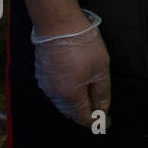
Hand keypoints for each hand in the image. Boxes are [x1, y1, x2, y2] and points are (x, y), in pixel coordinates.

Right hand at [31, 10, 110, 126]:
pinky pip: (54, 91)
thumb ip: (101, 92)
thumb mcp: (101, 68)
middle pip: (71, 112)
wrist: (58, 25)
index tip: (106, 122)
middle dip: (85, 113)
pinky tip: (74, 83)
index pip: (83, 117)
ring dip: (74, 104)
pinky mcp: (41, 74)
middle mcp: (54, 94)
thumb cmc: (82, 44)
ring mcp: (45, 84)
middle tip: (99, 109)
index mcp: (70, 95)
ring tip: (88, 97)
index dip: (96, 122)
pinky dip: (65, 93)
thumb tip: (102, 109)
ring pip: (61, 102)